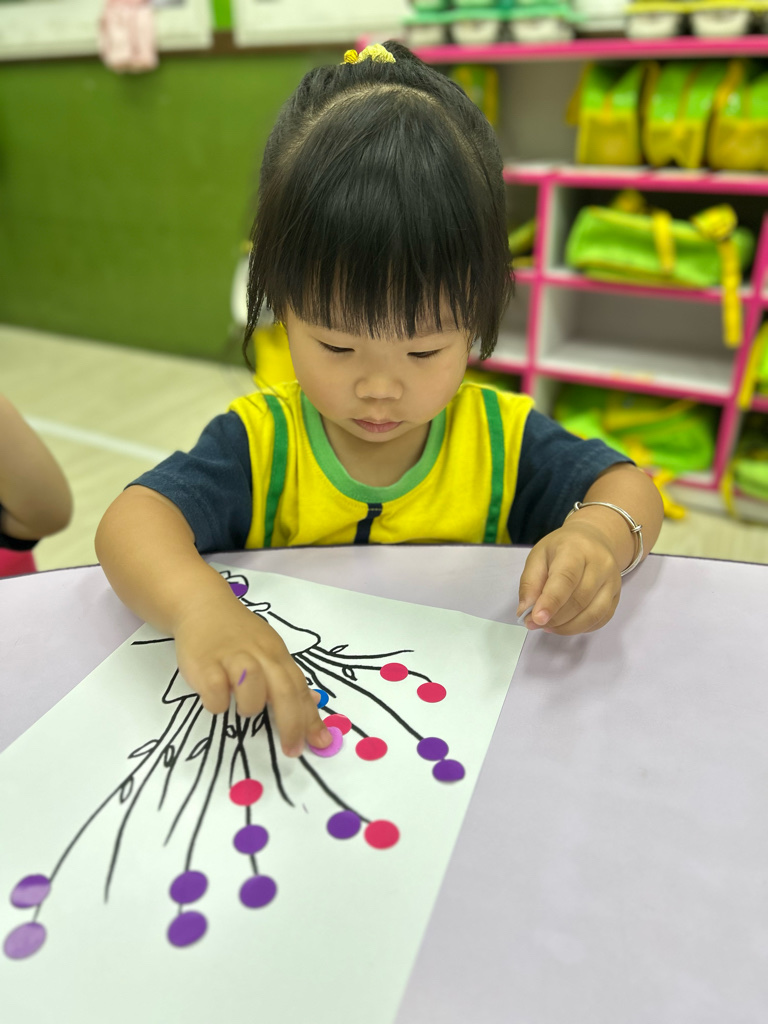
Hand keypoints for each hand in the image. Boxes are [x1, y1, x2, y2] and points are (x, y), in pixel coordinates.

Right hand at [173, 595, 330, 756]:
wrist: (203, 606)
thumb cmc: (238, 635)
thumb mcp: (268, 652)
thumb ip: (286, 680)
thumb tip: (310, 707)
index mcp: (277, 655)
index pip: (299, 688)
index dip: (310, 718)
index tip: (320, 743)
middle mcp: (259, 655)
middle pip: (283, 689)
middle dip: (290, 724)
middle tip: (291, 749)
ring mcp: (232, 657)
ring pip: (252, 684)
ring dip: (251, 705)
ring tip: (243, 710)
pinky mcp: (205, 663)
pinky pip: (216, 690)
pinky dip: (218, 702)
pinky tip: (215, 700)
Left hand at [517, 520, 621, 635]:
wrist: (593, 539)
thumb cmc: (561, 548)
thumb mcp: (538, 556)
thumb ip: (529, 582)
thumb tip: (525, 611)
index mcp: (576, 549)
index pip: (566, 578)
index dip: (551, 601)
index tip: (536, 619)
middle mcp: (600, 564)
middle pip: (580, 599)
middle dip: (555, 618)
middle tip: (535, 624)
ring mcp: (613, 581)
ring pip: (593, 614)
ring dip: (567, 627)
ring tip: (548, 626)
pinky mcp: (617, 596)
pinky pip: (600, 620)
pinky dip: (581, 628)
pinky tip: (565, 625)